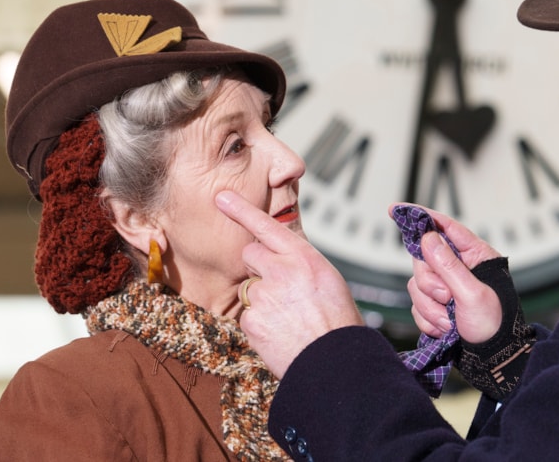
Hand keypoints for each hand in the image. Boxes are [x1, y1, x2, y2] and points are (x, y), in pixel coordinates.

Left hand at [217, 190, 362, 377]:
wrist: (336, 361)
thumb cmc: (336, 320)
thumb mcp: (327, 279)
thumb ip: (300, 263)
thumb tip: (280, 258)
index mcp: (304, 257)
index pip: (266, 225)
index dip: (241, 209)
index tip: (221, 197)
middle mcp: (282, 271)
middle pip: (250, 255)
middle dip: (257, 267)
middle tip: (280, 289)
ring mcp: (264, 296)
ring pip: (249, 288)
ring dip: (262, 300)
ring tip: (288, 318)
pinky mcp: (251, 321)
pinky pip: (248, 315)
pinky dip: (260, 324)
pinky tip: (281, 333)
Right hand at [403, 206, 502, 343]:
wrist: (493, 358)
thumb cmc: (495, 325)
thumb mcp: (473, 295)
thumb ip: (449, 267)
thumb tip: (429, 238)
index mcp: (474, 256)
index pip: (444, 228)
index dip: (421, 218)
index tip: (396, 209)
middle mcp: (458, 268)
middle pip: (424, 260)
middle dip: (431, 284)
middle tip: (447, 299)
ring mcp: (446, 287)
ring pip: (417, 285)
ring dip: (431, 307)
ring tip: (450, 320)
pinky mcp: (436, 305)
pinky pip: (417, 305)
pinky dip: (428, 319)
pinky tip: (445, 328)